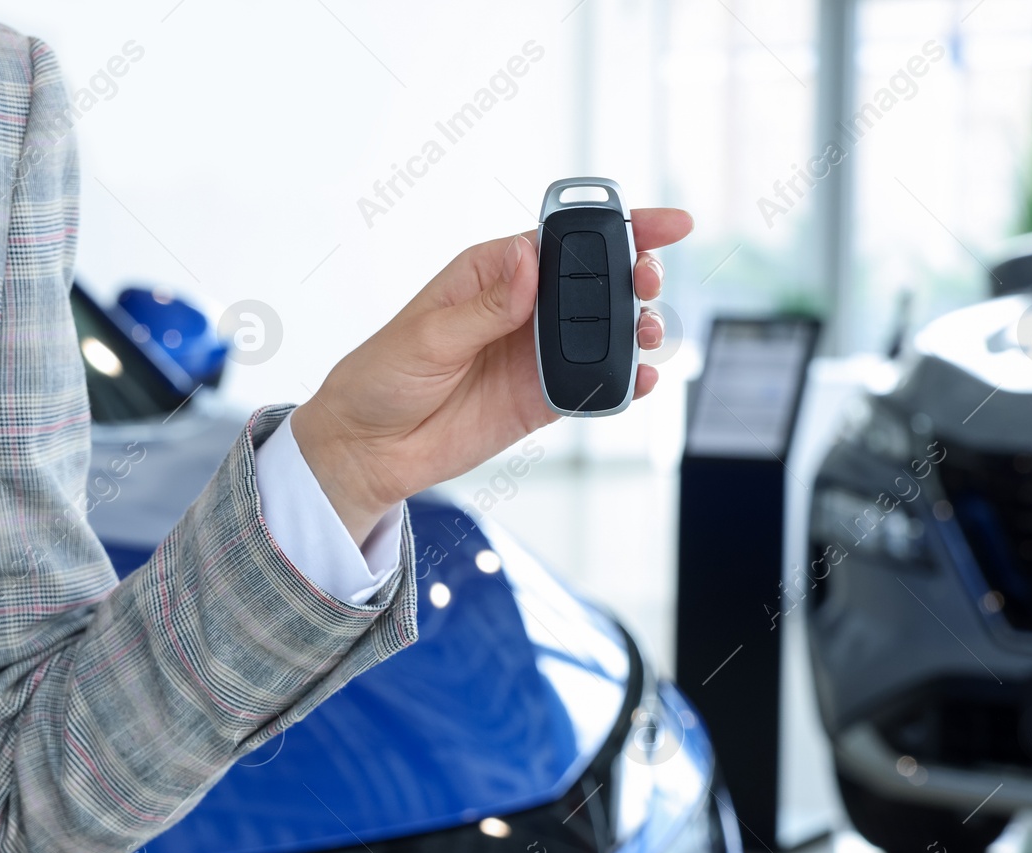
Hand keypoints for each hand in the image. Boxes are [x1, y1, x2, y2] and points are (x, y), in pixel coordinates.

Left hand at [290, 208, 693, 542]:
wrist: (369, 448)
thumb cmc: (382, 378)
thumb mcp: (428, 335)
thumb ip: (486, 304)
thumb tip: (529, 261)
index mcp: (493, 273)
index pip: (563, 238)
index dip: (616, 224)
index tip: (661, 224)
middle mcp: (522, 308)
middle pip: (597, 281)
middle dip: (636, 275)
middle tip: (648, 284)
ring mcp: (536, 353)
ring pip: (605, 331)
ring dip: (637, 328)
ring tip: (649, 333)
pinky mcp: (542, 397)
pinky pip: (595, 384)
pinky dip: (624, 381)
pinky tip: (641, 379)